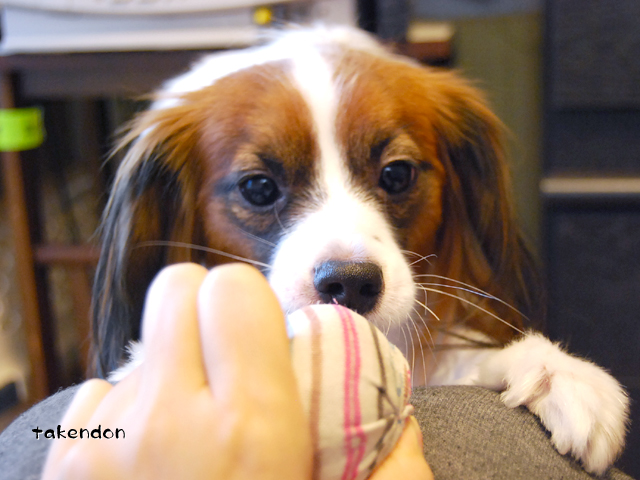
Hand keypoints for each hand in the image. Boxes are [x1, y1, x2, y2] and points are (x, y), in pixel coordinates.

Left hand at [42, 263, 432, 479]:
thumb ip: (396, 471)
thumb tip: (399, 413)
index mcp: (252, 432)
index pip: (233, 290)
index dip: (249, 303)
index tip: (260, 335)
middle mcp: (168, 424)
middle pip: (174, 290)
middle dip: (203, 311)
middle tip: (224, 358)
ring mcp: (104, 444)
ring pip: (138, 348)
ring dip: (168, 371)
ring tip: (190, 427)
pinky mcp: (64, 466)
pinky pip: (100, 398)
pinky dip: (127, 414)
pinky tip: (151, 461)